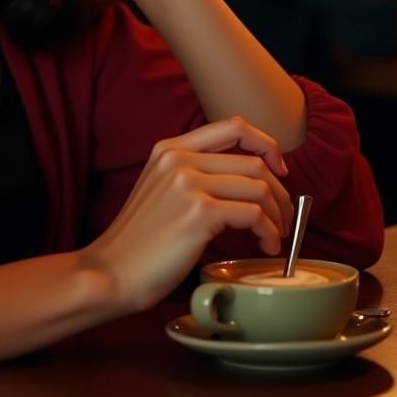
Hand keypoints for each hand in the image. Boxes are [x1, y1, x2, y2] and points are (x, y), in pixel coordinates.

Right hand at [78, 117, 293, 312]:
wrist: (113, 270)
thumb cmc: (140, 240)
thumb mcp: (160, 188)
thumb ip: (191, 172)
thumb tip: (245, 178)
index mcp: (169, 148)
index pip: (232, 125)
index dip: (265, 143)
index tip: (278, 167)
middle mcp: (179, 158)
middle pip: (253, 161)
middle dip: (279, 192)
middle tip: (284, 217)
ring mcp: (188, 183)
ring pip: (259, 187)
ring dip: (277, 215)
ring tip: (275, 236)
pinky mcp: (199, 212)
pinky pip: (253, 214)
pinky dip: (269, 231)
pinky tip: (266, 245)